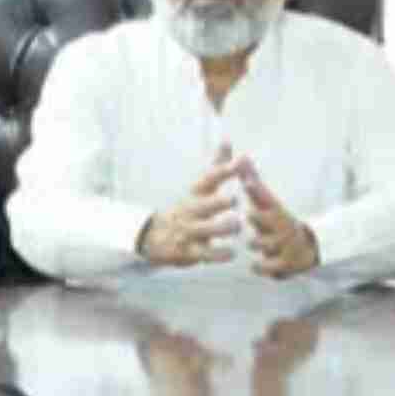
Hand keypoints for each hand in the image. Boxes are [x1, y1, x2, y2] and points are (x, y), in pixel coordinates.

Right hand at [138, 144, 242, 266]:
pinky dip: (220, 254)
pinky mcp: (190, 252)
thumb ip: (216, 166)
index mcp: (196, 194)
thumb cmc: (188, 209)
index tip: (241, 161)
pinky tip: (232, 253)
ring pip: (207, 229)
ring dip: (224, 227)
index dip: (224, 170)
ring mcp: (190, 232)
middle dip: (220, 202)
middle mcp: (192, 211)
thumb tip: (227, 140)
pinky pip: (207, 254)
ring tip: (237, 225)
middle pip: (205, 204)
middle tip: (235, 200)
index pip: (209, 178)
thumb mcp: (199, 188)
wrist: (153, 237)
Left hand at [239, 159, 318, 278]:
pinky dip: (264, 267)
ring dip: (261, 243)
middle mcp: (281, 225)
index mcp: (274, 209)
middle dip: (260, 216)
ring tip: (251, 243)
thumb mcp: (265, 202)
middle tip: (249, 213)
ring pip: (272, 243)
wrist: (303, 246)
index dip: (256, 189)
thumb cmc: (275, 221)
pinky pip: (273, 267)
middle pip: (272, 218)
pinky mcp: (285, 264)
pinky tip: (254, 266)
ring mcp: (284, 245)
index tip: (247, 182)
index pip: (265, 197)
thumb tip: (241, 157)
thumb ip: (252, 182)